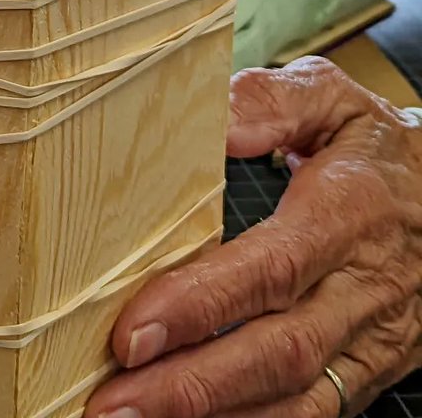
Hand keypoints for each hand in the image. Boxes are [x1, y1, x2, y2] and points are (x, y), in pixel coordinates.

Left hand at [86, 57, 421, 417]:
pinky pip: (312, 415)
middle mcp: (361, 290)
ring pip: (292, 399)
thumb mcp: (333, 98)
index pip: (270, 269)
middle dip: (188, 385)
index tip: (131, 329)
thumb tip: (215, 121)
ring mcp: (369, 340)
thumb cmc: (375, 145)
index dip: (201, 305)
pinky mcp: (368, 370)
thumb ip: (271, 101)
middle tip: (109, 403)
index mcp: (345, 215)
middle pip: (273, 352)